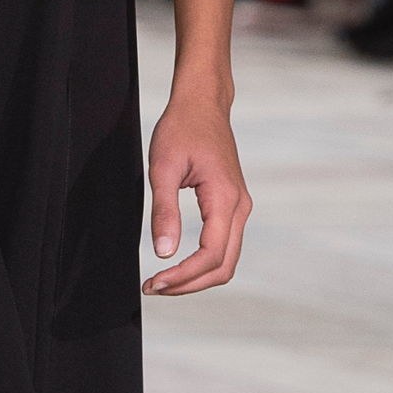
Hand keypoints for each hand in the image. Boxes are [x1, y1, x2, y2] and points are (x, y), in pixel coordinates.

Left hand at [143, 89, 252, 296]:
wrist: (203, 104)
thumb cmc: (181, 128)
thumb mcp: (163, 168)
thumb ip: (164, 211)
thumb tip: (163, 252)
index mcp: (224, 198)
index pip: (211, 255)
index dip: (183, 277)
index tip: (154, 283)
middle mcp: (239, 207)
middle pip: (223, 267)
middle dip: (189, 284)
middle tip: (154, 288)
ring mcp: (239, 207)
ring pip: (226, 260)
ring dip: (196, 277)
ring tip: (162, 281)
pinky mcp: (232, 206)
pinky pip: (223, 246)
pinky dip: (202, 263)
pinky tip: (177, 264)